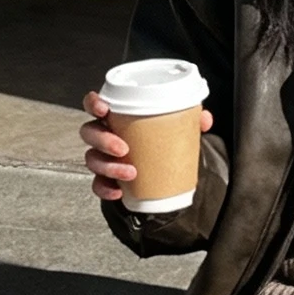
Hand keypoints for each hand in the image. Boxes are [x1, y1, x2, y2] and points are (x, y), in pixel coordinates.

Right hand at [79, 92, 212, 202]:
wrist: (164, 172)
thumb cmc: (162, 142)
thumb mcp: (177, 128)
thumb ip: (189, 120)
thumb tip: (204, 118)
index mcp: (116, 117)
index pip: (94, 104)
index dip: (93, 103)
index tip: (104, 109)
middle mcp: (104, 135)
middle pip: (89, 132)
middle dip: (103, 139)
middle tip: (123, 148)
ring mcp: (103, 158)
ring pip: (92, 159)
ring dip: (109, 166)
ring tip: (131, 172)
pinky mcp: (106, 180)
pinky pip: (97, 185)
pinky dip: (106, 189)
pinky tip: (119, 191)